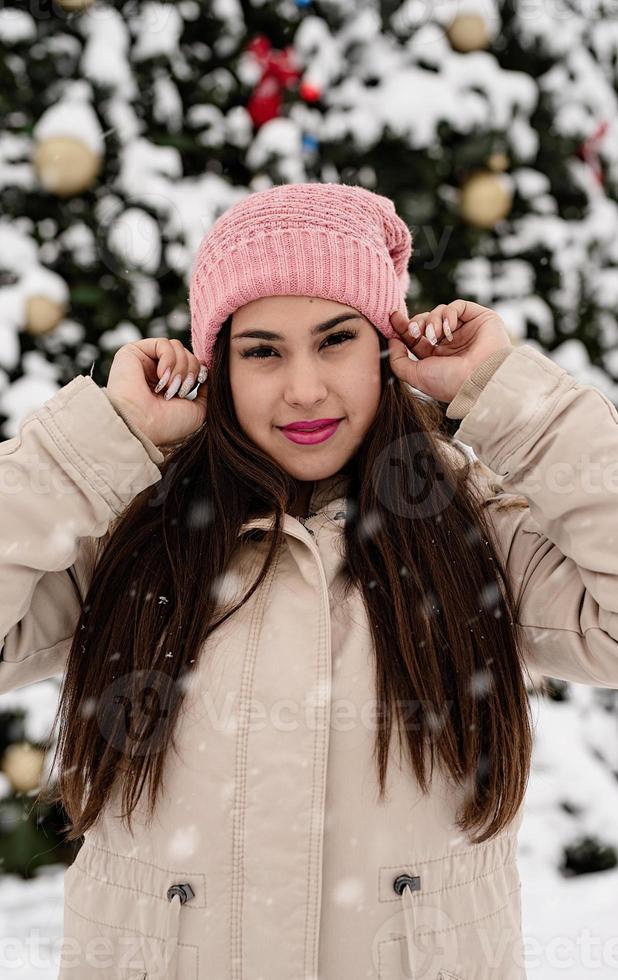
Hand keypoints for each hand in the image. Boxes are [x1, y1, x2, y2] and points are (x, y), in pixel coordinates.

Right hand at [106, 338, 207, 447]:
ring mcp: (143, 362)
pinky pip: (163, 344)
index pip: (190, 364)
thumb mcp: (197, 413)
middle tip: (181, 391)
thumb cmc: (167, 425)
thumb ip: (205, 394)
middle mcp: (154, 372)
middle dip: (190, 371)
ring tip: (170, 387)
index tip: (200, 381)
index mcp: (167, 386)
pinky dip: (169, 359)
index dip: (199, 370)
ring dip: (180, 367)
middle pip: (186, 354)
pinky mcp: (132, 352)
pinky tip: (161, 377)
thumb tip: (206, 375)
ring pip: (176, 347)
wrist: (142, 426)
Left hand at [387, 299, 513, 404]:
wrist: (480, 379)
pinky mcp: (479, 318)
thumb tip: (392, 341)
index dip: (403, 326)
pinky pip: (457, 306)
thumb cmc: (449, 382)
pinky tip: (449, 328)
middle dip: (416, 323)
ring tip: (435, 335)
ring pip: (439, 312)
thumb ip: (398, 360)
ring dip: (432, 321)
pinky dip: (448, 314)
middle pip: (426, 322)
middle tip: (415, 332)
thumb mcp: (415, 375)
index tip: (393, 317)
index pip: (416, 337)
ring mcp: (466, 330)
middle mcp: (451, 344)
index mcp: (437, 358)